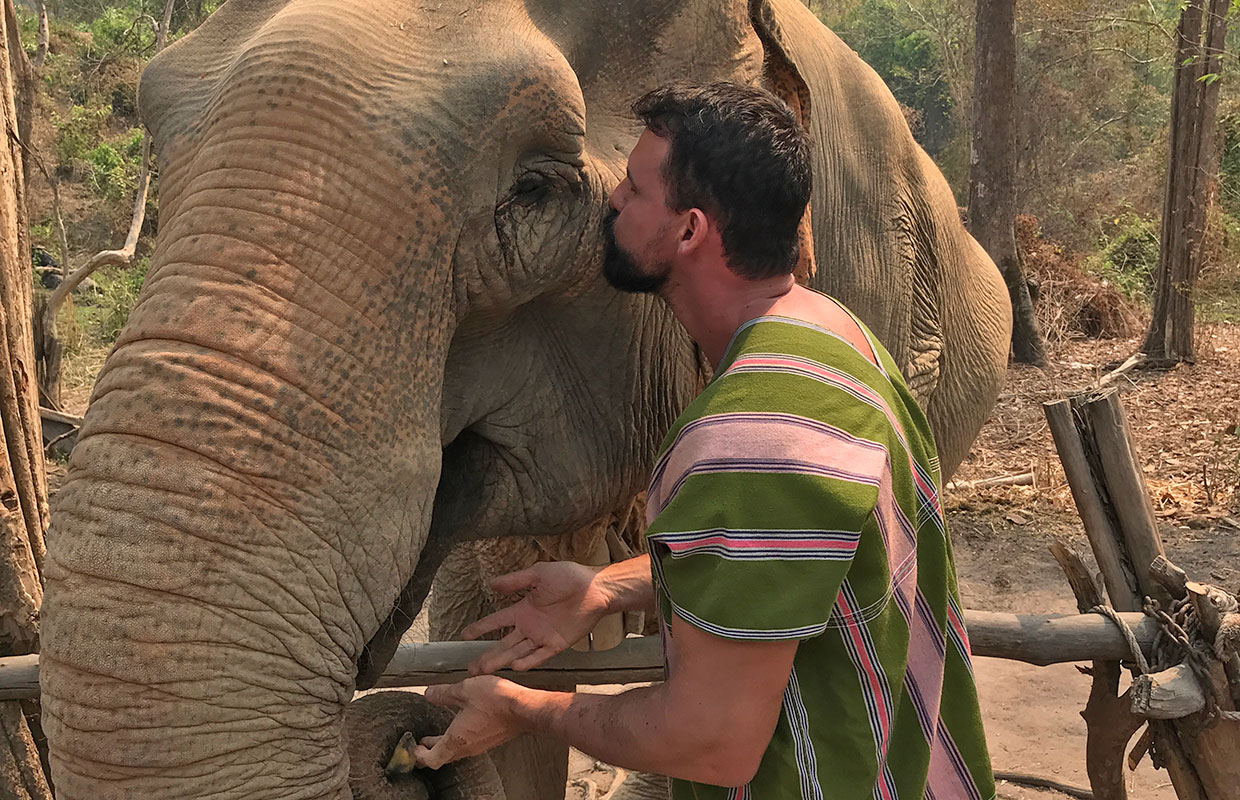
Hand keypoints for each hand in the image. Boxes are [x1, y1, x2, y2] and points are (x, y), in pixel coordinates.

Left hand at [413, 676, 525, 768]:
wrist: (524, 709)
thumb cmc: (497, 701)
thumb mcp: (464, 690)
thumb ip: (443, 694)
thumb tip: (429, 694)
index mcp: (456, 739)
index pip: (431, 759)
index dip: (419, 756)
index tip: (413, 748)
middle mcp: (467, 747)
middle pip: (443, 757)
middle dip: (430, 751)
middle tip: (422, 743)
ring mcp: (480, 745)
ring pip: (456, 751)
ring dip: (445, 744)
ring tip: (439, 735)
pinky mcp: (490, 739)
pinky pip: (469, 745)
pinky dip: (459, 739)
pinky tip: (462, 726)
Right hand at [463, 561, 610, 674]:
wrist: (596, 589)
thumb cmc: (570, 577)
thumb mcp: (538, 574)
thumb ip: (515, 581)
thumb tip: (491, 584)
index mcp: (524, 609)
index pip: (497, 621)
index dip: (481, 628)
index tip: (464, 636)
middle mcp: (530, 626)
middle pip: (504, 644)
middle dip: (487, 655)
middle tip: (471, 668)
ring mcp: (543, 636)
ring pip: (517, 652)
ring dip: (502, 661)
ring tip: (485, 670)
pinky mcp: (558, 644)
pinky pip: (540, 655)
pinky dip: (529, 661)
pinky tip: (515, 667)